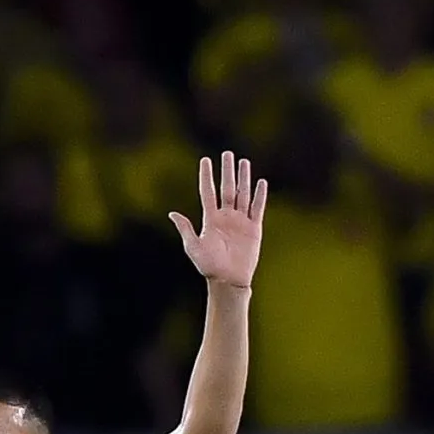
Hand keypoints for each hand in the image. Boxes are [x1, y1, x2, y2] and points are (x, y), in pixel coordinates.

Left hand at [170, 151, 267, 289]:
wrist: (228, 280)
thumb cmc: (208, 266)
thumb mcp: (193, 247)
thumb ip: (185, 229)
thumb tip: (172, 213)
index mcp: (210, 219)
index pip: (208, 192)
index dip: (206, 176)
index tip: (205, 160)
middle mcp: (225, 216)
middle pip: (227, 188)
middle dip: (227, 171)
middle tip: (227, 153)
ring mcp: (240, 221)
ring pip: (242, 194)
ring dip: (243, 178)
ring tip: (243, 161)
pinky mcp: (254, 228)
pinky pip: (257, 208)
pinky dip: (259, 195)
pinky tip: (261, 182)